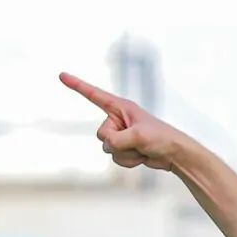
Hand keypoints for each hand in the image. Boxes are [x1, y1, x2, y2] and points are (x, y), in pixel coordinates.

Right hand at [59, 72, 199, 170]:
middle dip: (117, 142)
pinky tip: (141, 156)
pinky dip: (128, 161)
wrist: (174, 154)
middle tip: (136, 141)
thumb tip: (107, 145)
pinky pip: (115, 158)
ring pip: (107, 149)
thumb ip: (117, 140)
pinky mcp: (123, 148)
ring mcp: (120, 134)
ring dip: (125, 154)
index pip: (94, 95)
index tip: (62, 75)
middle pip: (101, 134)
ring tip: (142, 149)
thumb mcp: (138, 136)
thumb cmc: (161, 138)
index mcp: (121, 107)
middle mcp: (118, 119)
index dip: (77, 85)